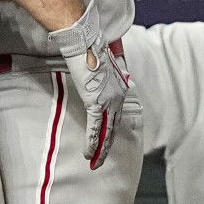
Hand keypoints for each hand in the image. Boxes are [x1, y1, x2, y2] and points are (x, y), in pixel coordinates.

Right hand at [49, 1, 131, 168]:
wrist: (85, 41)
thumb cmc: (88, 49)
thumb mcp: (99, 64)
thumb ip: (100, 74)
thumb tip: (94, 73)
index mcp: (119, 88)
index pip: (116, 115)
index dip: (110, 129)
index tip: (106, 140)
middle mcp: (118, 96)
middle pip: (113, 127)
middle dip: (107, 145)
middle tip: (101, 160)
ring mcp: (109, 101)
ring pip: (106, 132)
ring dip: (100, 149)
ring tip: (95, 162)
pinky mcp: (97, 103)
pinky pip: (96, 129)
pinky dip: (93, 143)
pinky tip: (90, 154)